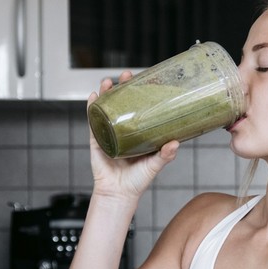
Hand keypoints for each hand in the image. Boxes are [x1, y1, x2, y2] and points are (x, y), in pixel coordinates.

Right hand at [86, 72, 178, 199]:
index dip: (140, 93)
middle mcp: (124, 130)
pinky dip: (91, 108)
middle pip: (122, 103)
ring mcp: (109, 133)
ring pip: (106, 108)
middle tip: (126, 75)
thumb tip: (175, 143)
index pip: (140, 107)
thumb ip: (165, 155)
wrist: (119, 194)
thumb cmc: (138, 180)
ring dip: (105, 93)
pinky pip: (93, 121)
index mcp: (139, 133)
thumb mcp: (154, 165)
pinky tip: (93, 96)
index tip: (145, 79)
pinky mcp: (97, 140)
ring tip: (108, 81)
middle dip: (122, 87)